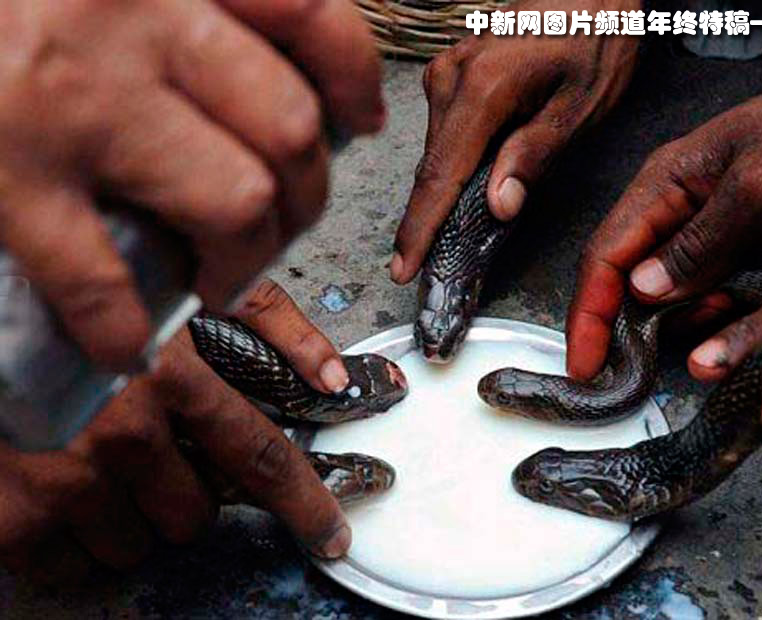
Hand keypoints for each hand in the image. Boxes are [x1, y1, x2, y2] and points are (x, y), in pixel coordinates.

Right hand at [0, 0, 381, 369]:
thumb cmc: (20, 5)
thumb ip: (203, 16)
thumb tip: (307, 88)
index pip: (316, 20)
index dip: (354, 84)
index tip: (353, 123)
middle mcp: (132, 16)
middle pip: (291, 132)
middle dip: (303, 199)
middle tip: (279, 219)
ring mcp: (74, 98)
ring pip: (236, 203)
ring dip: (242, 263)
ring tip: (217, 277)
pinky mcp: (8, 172)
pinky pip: (105, 277)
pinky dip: (124, 329)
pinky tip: (124, 344)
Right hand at [0, 280, 351, 582]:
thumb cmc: (64, 295)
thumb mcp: (170, 287)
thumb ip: (263, 320)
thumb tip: (330, 376)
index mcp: (167, 375)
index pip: (258, 456)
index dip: (304, 504)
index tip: (328, 532)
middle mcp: (120, 432)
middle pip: (193, 516)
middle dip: (181, 494)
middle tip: (147, 456)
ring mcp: (63, 478)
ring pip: (134, 544)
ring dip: (125, 515)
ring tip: (93, 462)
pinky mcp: (11, 516)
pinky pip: (70, 564)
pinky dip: (71, 537)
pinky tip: (56, 489)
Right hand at [390, 0, 640, 283]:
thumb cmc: (595, 37)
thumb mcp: (579, 104)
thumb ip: (535, 155)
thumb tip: (497, 206)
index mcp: (482, 88)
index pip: (440, 174)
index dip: (420, 228)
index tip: (403, 267)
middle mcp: (451, 78)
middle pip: (433, 168)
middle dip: (428, 220)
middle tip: (428, 266)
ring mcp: (445, 73)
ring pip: (438, 152)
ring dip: (444, 193)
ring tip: (453, 230)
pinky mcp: (450, 74)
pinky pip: (445, 133)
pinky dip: (453, 165)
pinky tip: (471, 185)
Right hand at [567, 36, 761, 379]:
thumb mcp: (760, 190)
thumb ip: (700, 244)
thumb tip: (642, 291)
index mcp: (663, 186)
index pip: (605, 255)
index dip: (588, 312)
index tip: (584, 362)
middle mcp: (674, 212)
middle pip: (623, 280)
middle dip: (618, 327)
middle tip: (624, 373)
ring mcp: (704, 233)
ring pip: (663, 293)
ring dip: (672, 322)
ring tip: (709, 324)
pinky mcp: (736, 250)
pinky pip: (703, 293)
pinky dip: (706, 316)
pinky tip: (726, 316)